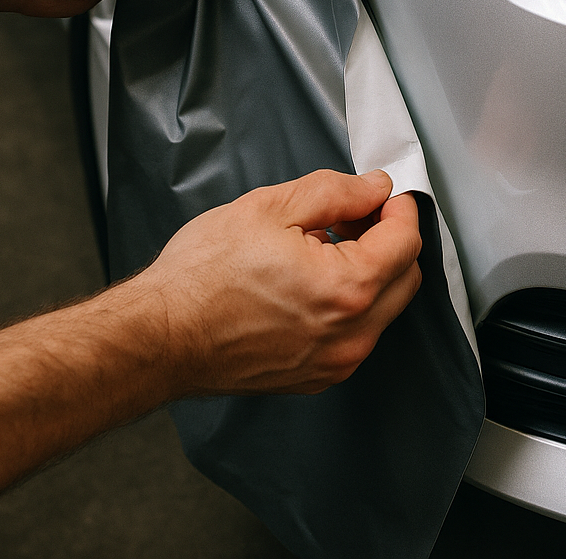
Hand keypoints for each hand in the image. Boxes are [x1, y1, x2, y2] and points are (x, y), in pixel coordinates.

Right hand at [134, 169, 423, 394]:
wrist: (159, 335)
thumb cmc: (202, 276)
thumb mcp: (271, 207)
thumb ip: (336, 192)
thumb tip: (374, 188)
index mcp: (346, 289)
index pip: (406, 241)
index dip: (399, 207)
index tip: (384, 193)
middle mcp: (350, 335)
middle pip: (405, 277)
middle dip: (390, 238)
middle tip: (355, 213)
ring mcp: (334, 363)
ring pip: (383, 308)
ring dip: (370, 271)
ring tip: (323, 244)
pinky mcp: (316, 377)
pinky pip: (355, 334)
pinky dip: (349, 302)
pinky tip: (310, 279)